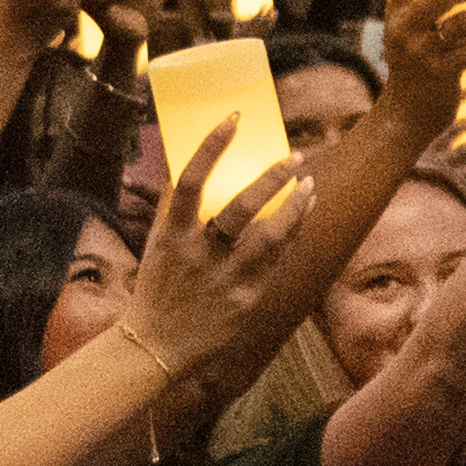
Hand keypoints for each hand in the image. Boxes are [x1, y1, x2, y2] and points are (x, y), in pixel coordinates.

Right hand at [118, 120, 317, 384]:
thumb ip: (172, 209)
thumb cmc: (158, 290)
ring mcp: (226, 279)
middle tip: (295, 157)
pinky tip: (301, 217)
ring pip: (272, 235)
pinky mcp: (247, 300)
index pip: (190, 180)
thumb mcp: (157, 247)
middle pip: (242, 206)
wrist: (156, 348)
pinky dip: (291, 235)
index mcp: (172, 236)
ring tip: (309, 184)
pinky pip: (277, 260)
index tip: (233, 118)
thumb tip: (184, 166)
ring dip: (295, 206)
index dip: (211, 145)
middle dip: (273, 178)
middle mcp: (200, 255)